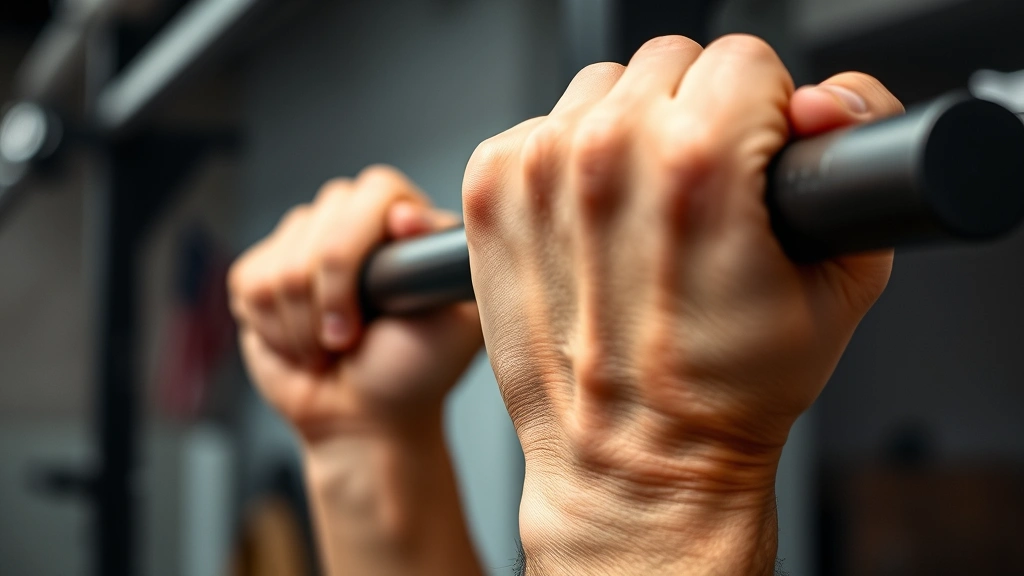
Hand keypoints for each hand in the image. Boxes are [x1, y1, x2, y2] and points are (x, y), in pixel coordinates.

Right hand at [229, 164, 481, 441]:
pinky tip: (302, 344)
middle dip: (332, 299)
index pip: (376, 190)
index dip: (364, 246)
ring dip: (305, 325)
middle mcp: (352, 220)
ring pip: (282, 266)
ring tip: (331, 345)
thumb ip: (444, 265)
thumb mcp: (455, 322)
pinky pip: (251, 285)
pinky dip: (275, 330)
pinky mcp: (260, 272)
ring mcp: (302, 243)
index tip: (378, 297)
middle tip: (350, 337)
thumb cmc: (415, 372)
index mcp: (405, 219)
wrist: (365, 417)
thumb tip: (408, 216)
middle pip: (318, 227)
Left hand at [463, 35, 902, 574]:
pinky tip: (586, 222)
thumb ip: (850, 160)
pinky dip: (563, 160)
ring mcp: (539, 173)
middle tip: (693, 197)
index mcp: (698, 166)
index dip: (760, 112)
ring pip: (601, 88)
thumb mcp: (841, 282)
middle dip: (693, 115)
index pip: (745, 57)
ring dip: (625, 132)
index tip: (748, 163)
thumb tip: (825, 102)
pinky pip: (540, 127)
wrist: (633, 458)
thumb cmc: (725, 390)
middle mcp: (609, 158)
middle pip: (669, 62)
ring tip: (637, 213)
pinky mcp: (491, 192)